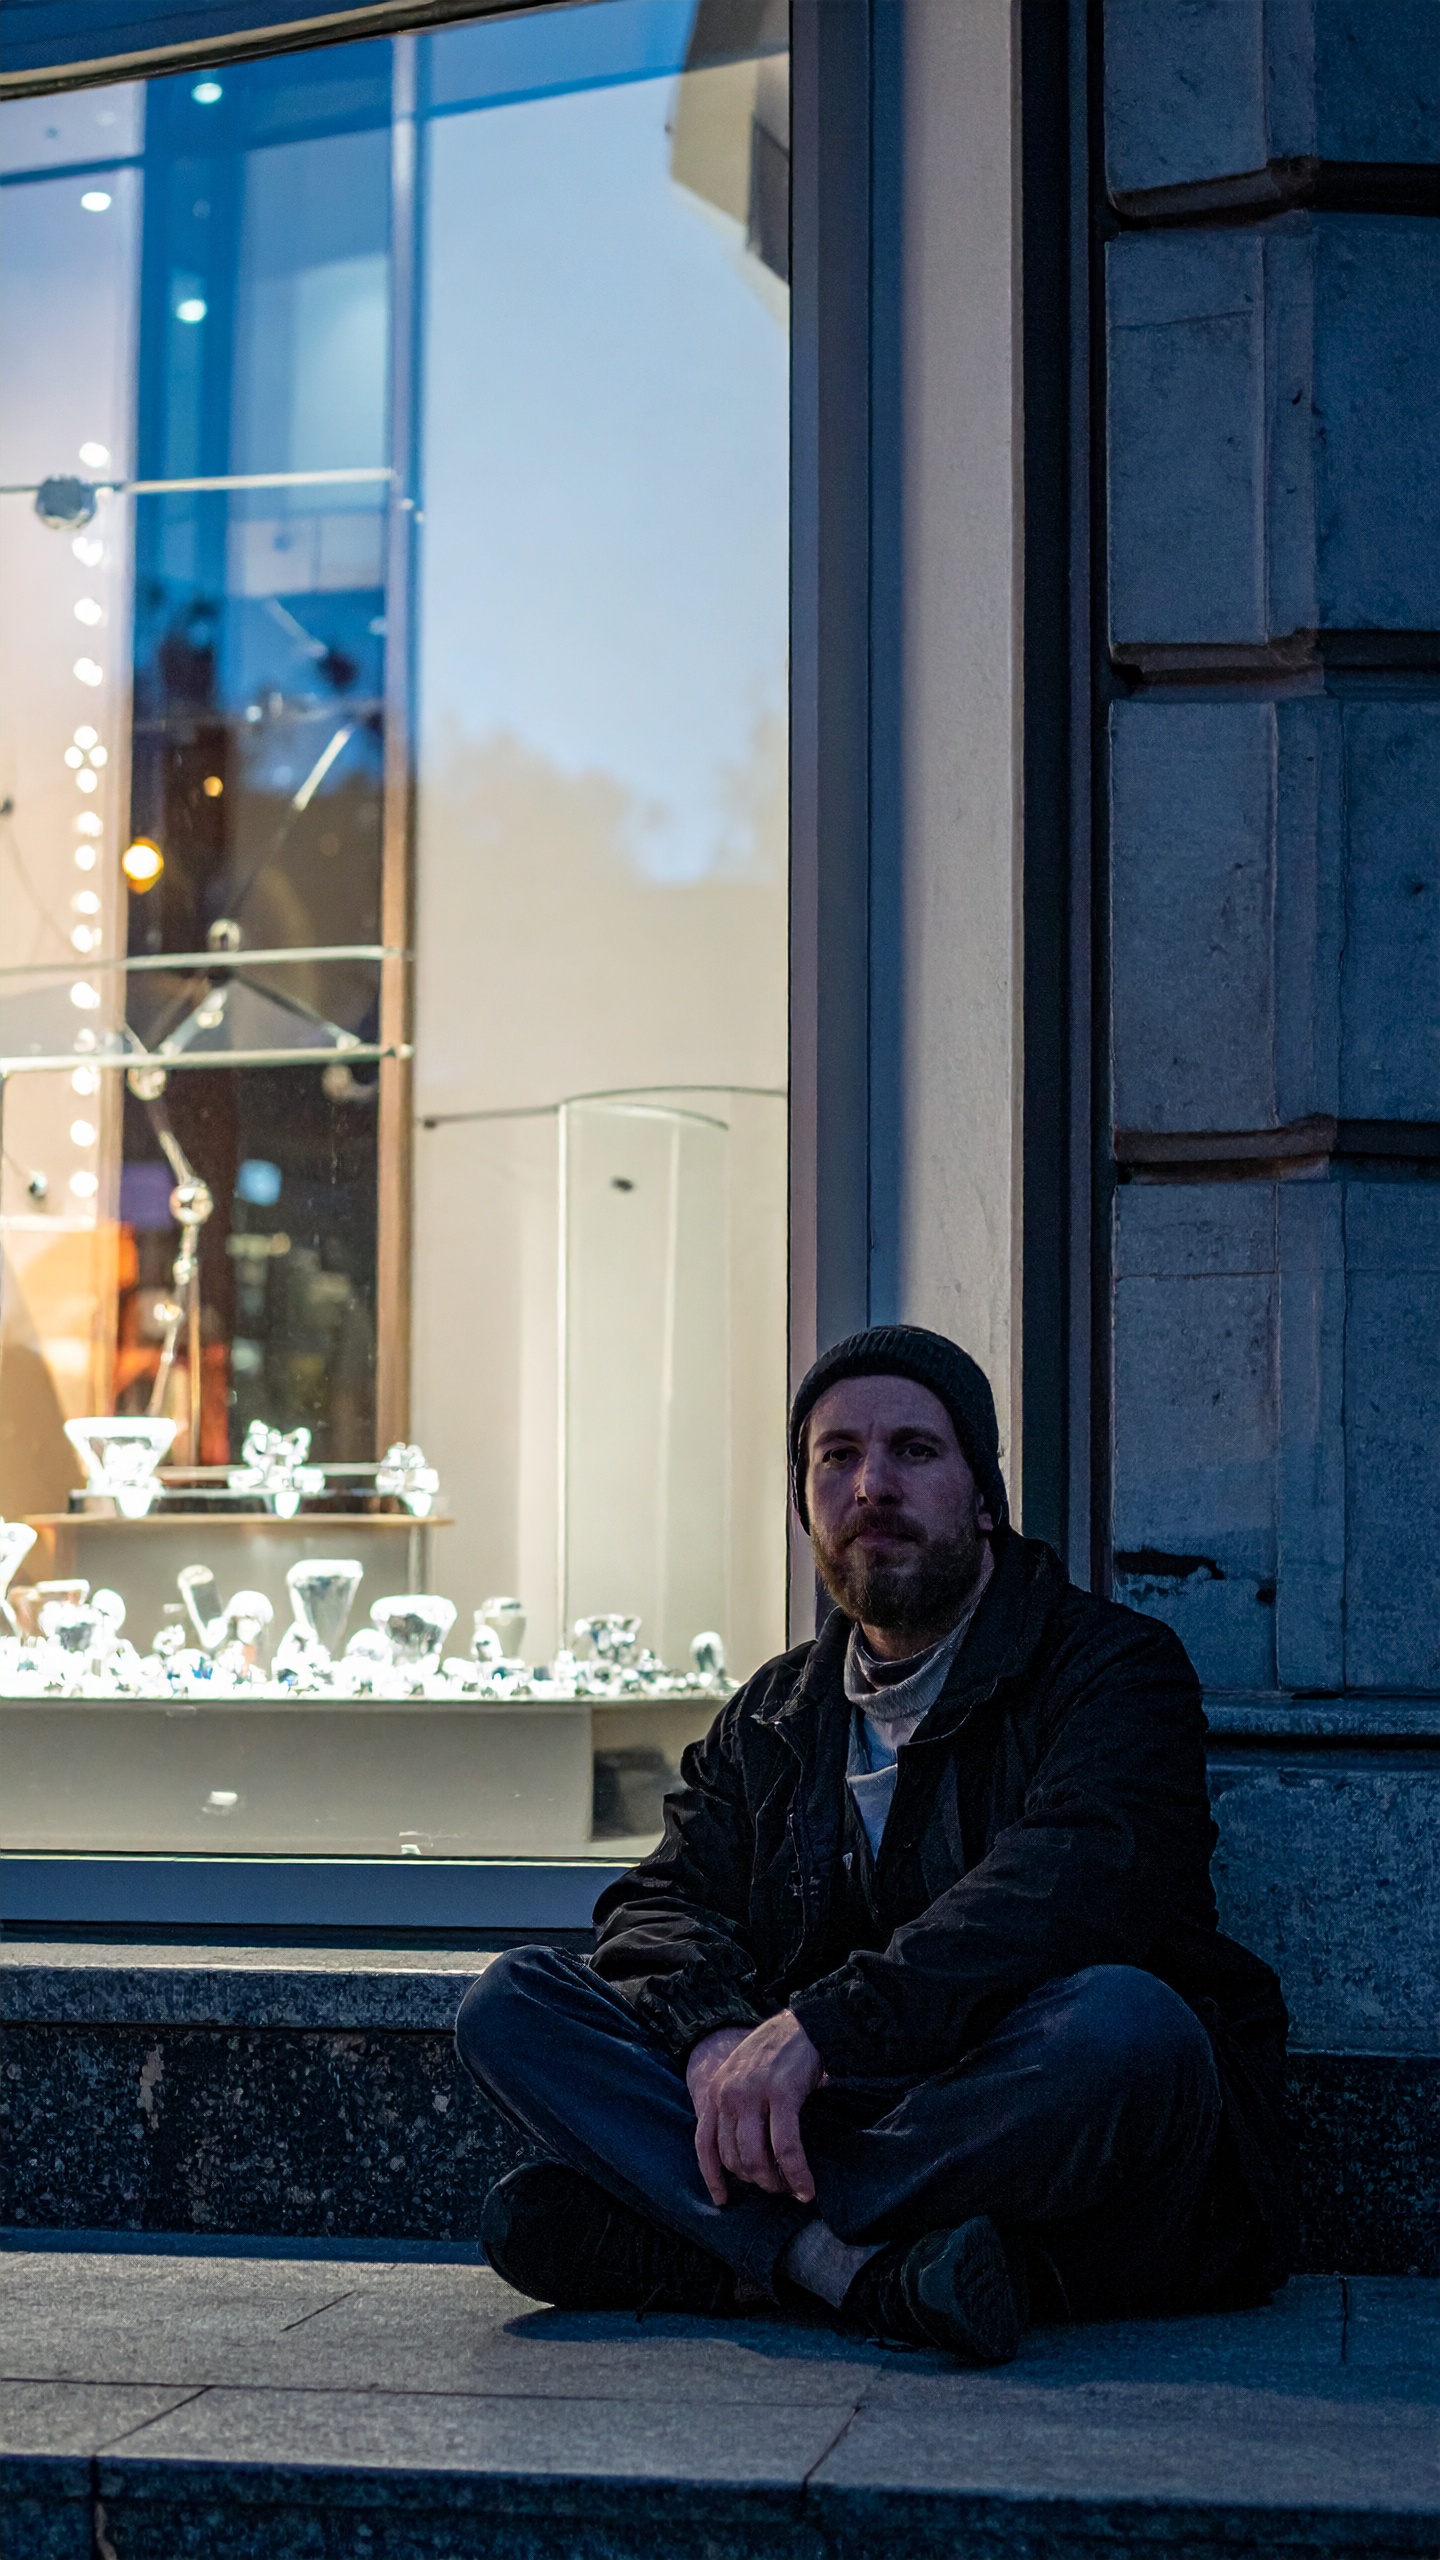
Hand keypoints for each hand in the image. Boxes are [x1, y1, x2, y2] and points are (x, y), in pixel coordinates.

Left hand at [687, 2011, 823, 2206]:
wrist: (803, 2025)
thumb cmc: (775, 2054)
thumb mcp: (742, 2076)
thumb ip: (736, 2106)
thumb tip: (744, 2153)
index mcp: (717, 2091)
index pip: (704, 2143)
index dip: (712, 2177)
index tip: (722, 2200)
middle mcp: (728, 2094)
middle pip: (732, 2157)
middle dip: (754, 2180)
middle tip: (775, 2187)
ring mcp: (753, 2094)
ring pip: (755, 2158)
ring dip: (773, 2182)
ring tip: (790, 2189)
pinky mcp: (782, 2095)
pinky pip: (785, 2147)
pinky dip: (796, 2173)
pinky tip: (805, 2188)